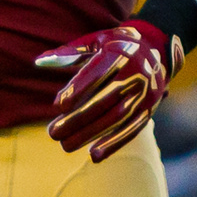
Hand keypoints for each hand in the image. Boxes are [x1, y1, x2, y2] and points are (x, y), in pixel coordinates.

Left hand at [35, 22, 180, 161]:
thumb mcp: (95, 40)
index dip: (78, 89)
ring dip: (90, 134)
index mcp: (120, 53)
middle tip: (52, 132)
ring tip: (65, 145)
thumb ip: (69, 52)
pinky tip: (94, 156)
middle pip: (104, 101)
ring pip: (116, 118)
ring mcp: (144, 94)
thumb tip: (39, 62)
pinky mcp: (149, 109)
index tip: (57, 105)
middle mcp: (135, 74)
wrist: (157, 49)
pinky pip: (132, 129)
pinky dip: (114, 143)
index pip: (98, 73)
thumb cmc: (115, 44)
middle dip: (77, 119)